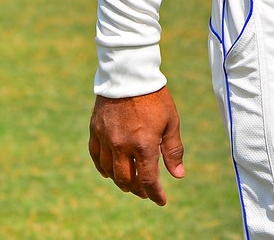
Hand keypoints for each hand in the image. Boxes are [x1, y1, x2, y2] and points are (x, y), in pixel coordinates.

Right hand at [88, 86, 184, 204]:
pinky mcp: (95, 130)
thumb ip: (173, 150)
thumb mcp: (171, 121)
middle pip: (126, 180)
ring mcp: (106, 139)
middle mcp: (122, 146)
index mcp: (143, 144)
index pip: (147, 180)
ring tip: (130, 182)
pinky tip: (110, 171)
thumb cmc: (154, 96)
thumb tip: (178, 175)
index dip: (155, 194)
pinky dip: (103, 168)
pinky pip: (96, 157)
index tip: (161, 200)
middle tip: (145, 191)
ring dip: (121, 181)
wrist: (129, 73)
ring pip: (110, 172)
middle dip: (138, 189)